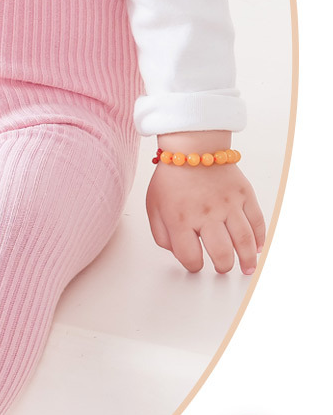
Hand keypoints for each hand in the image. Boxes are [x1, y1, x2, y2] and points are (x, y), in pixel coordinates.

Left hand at [145, 131, 265, 273]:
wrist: (192, 146)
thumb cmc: (172, 178)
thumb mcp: (153, 207)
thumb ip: (162, 235)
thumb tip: (179, 253)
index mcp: (180, 218)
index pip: (191, 257)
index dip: (194, 266)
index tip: (196, 263)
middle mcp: (206, 214)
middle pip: (221, 253)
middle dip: (223, 266)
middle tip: (223, 267)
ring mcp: (228, 204)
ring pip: (244, 241)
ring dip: (247, 259)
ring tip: (247, 268)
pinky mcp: (244, 195)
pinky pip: (257, 221)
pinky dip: (260, 237)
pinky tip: (257, 248)